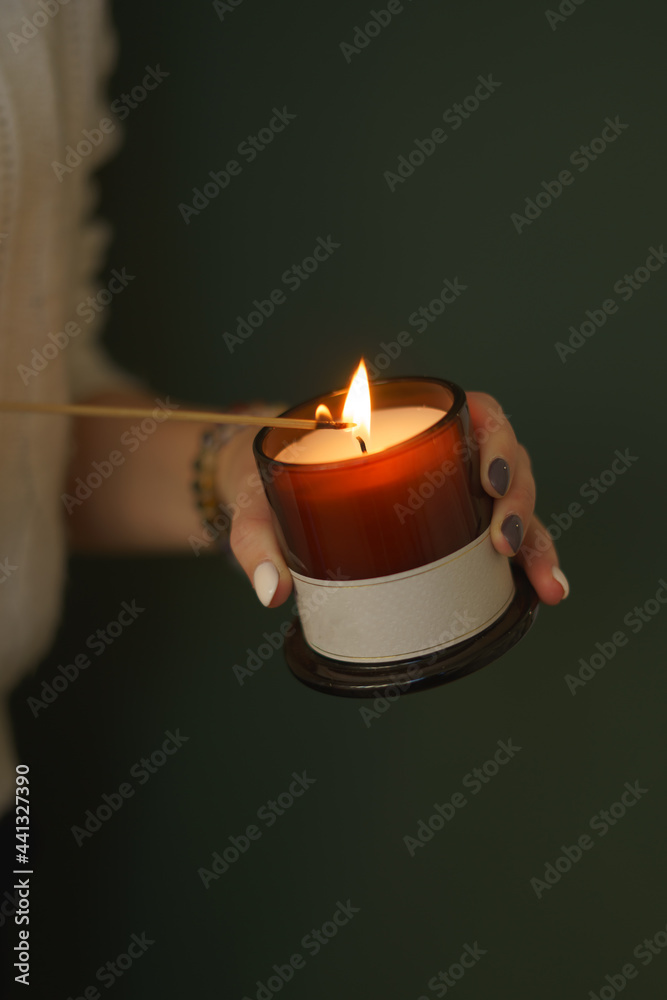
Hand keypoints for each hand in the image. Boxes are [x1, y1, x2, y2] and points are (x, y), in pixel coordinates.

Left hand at [219, 395, 568, 607]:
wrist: (268, 497)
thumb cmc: (269, 485)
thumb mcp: (258, 504)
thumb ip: (256, 542)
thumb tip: (273, 592)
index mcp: (405, 425)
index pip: (474, 413)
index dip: (497, 438)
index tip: (489, 478)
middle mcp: (441, 453)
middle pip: (506, 459)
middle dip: (520, 501)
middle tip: (505, 543)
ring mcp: (452, 491)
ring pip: (514, 501)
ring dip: (536, 539)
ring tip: (544, 583)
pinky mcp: (453, 526)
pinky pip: (500, 536)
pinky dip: (527, 561)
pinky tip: (539, 591)